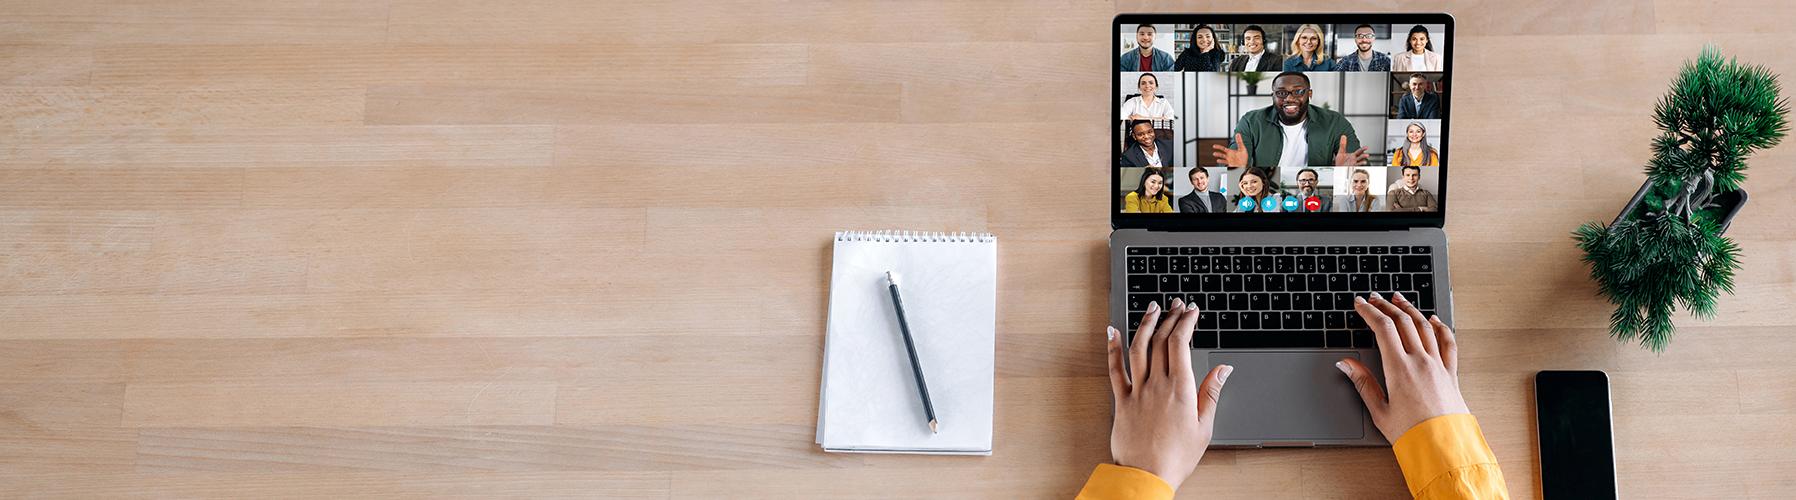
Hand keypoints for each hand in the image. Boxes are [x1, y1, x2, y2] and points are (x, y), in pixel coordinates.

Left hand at [1105, 298, 1231, 490]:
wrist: (1147, 475)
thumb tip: (1224, 368)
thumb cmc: (1178, 457)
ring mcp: (1137, 391)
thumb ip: (1212, 393)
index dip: (1185, 323)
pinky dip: (1112, 348)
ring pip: (1138, 348)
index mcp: (1181, 390)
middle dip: (1169, 318)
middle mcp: (1157, 385)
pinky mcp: (1121, 401)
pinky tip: (1113, 331)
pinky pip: (1115, 370)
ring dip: (1145, 324)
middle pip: (1160, 342)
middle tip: (1175, 304)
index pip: (1181, 344)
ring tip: (1151, 308)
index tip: (1191, 310)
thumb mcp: (1204, 427)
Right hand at [1210, 133, 1247, 166]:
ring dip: (1220, 159)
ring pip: (1223, 159)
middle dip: (1218, 154)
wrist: (1245, 162)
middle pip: (1221, 154)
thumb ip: (1239, 141)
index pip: (1223, 149)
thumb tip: (1238, 134)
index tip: (1214, 146)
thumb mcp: (1242, 147)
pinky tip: (1221, 162)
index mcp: (1230, 151)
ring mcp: (1229, 160)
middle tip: (1214, 153)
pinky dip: (1223, 163)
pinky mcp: (1231, 164)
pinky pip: (1226, 163)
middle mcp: (1228, 156)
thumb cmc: (1243, 155)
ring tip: (1217, 160)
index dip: (1218, 147)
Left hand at [1332, 135, 1368, 165]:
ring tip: (1364, 162)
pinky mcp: (1350, 168)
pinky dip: (1357, 167)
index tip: (1367, 147)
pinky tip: (1358, 167)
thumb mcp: (1341, 151)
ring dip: (1362, 162)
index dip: (1363, 149)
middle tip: (1367, 155)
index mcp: (1353, 156)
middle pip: (1360, 157)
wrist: (1337, 168)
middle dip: (1364, 156)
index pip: (1359, 152)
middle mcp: (1354, 160)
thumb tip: (1343, 136)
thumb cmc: (1340, 161)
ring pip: (1359, 163)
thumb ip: (1342, 144)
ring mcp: (1353, 165)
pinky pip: (1354, 168)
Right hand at [1339, 291, 1469, 442]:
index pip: (1383, 328)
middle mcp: (1420, 361)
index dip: (1369, 312)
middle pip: (1403, 322)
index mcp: (1399, 369)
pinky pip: (1447, 342)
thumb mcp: (1379, 411)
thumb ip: (1362, 383)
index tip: (1360, 304)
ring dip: (1410, 309)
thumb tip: (1346, 363)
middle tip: (1375, 298)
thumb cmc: (1411, 434)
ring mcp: (1438, 365)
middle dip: (1387, 306)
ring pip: (1425, 326)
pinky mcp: (1450, 373)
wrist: (1443, 447)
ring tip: (1399, 299)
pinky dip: (1440, 326)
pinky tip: (1433, 319)